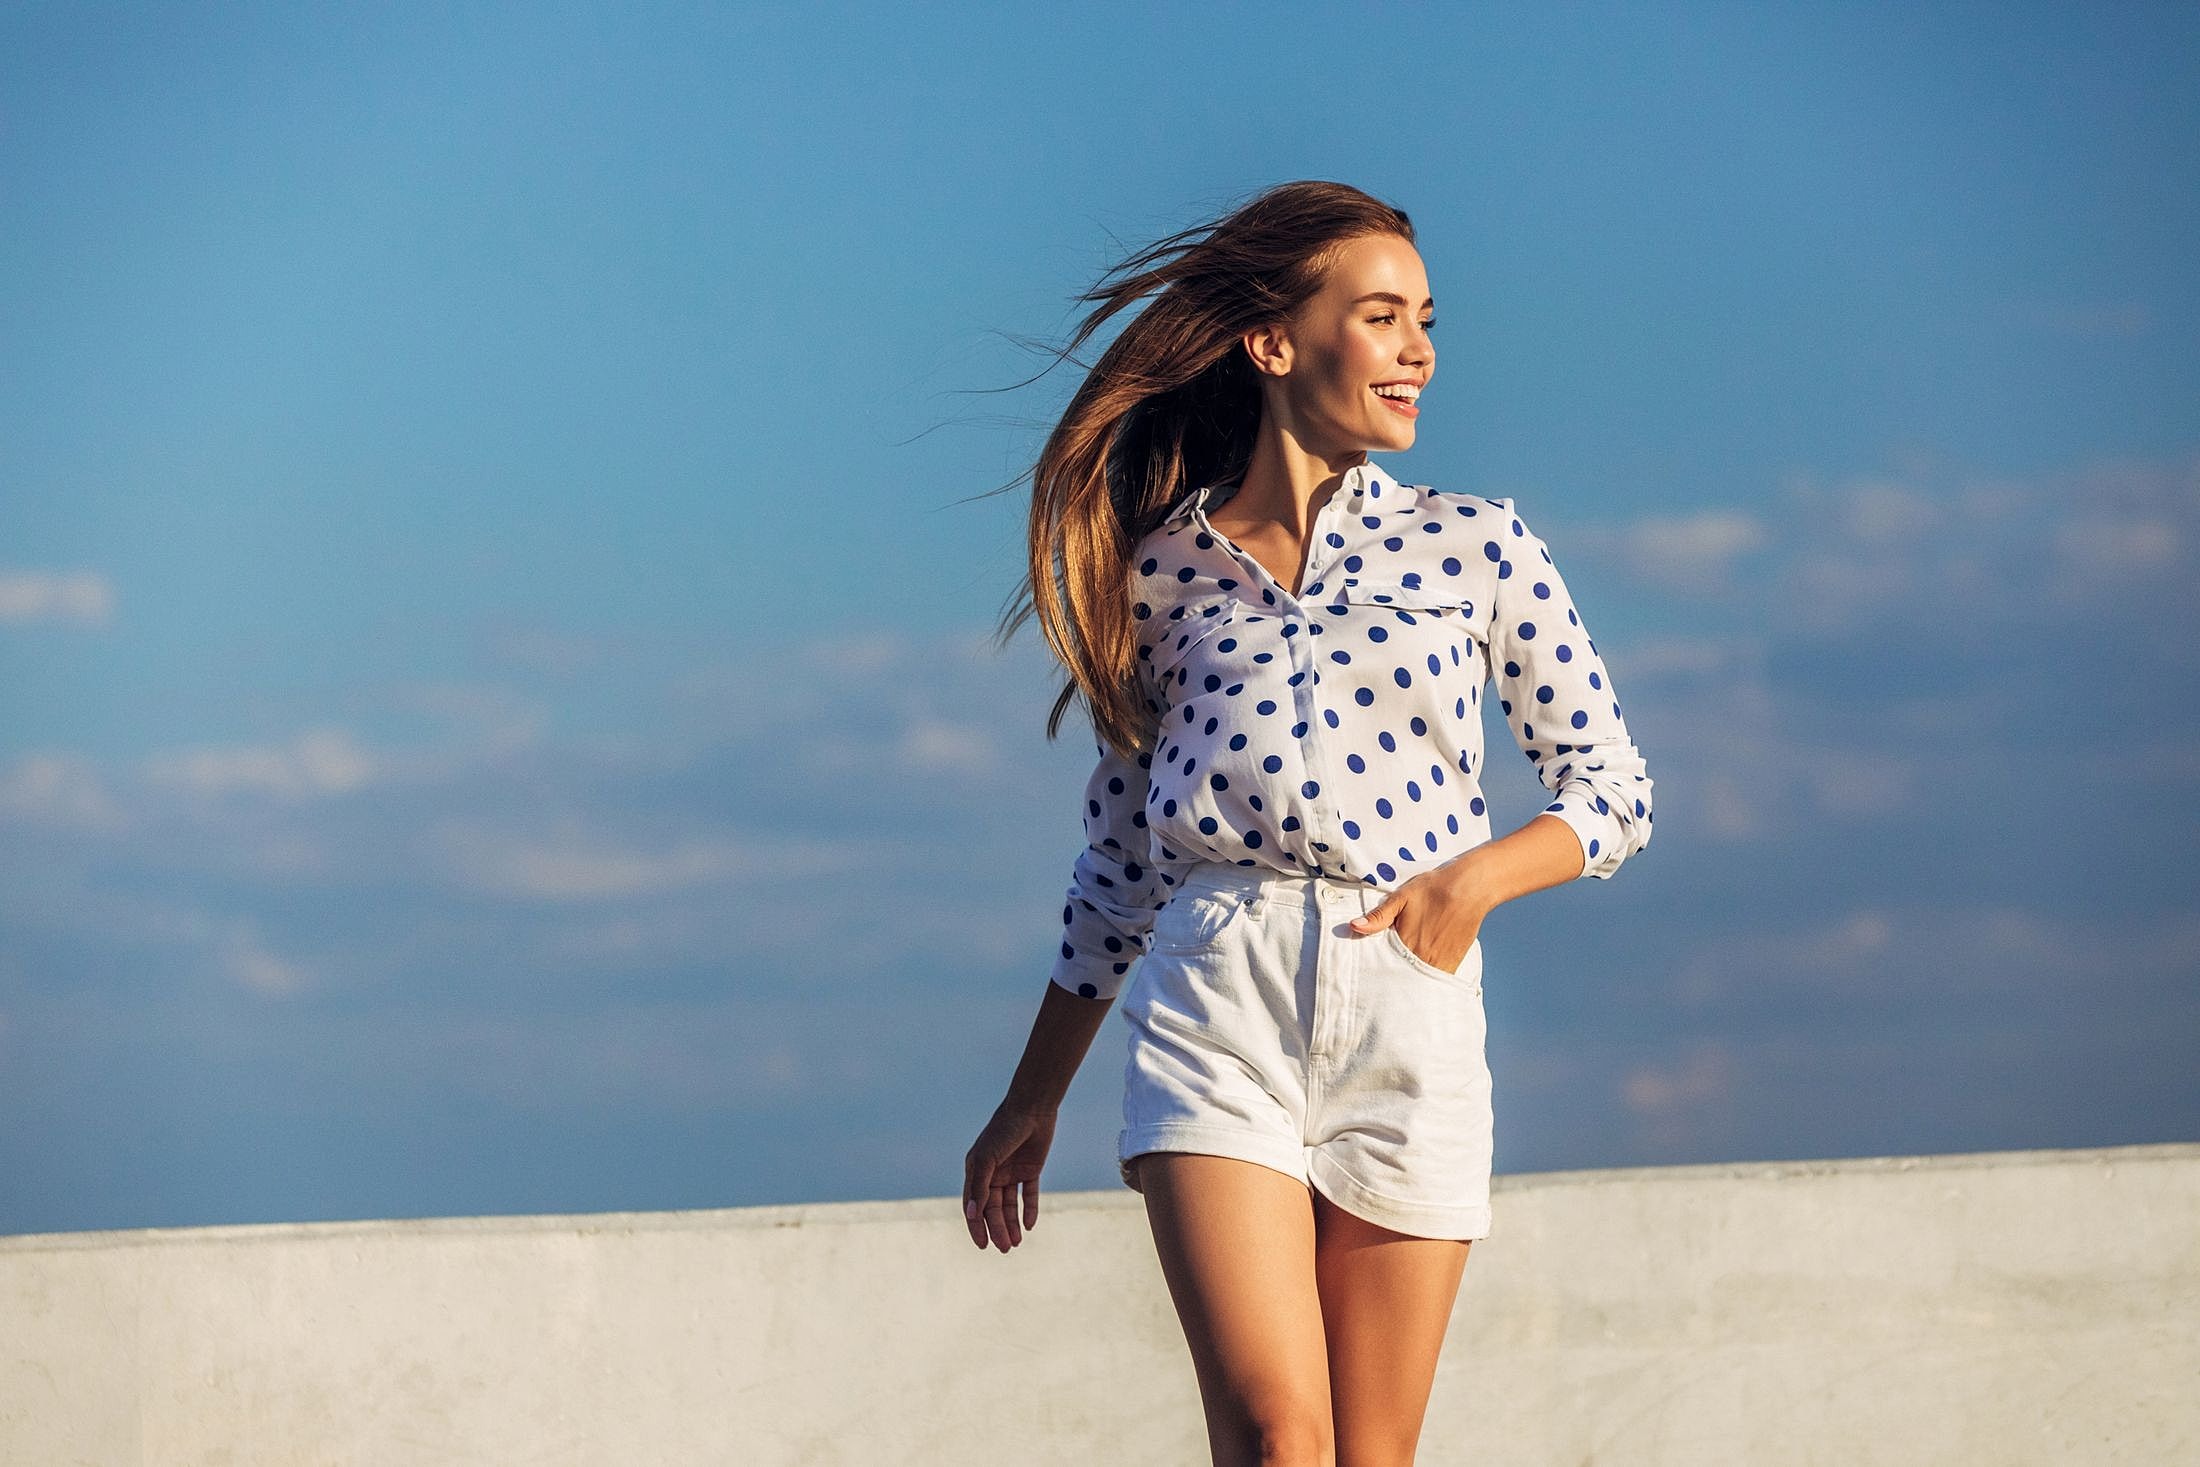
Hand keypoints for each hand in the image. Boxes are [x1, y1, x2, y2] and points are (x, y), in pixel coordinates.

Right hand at [962, 1101, 1055, 1251]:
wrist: (1032, 1109)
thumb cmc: (1004, 1130)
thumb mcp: (987, 1159)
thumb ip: (979, 1187)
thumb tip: (971, 1215)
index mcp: (976, 1170)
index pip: (974, 1206)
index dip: (977, 1227)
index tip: (983, 1246)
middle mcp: (992, 1174)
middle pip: (993, 1209)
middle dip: (998, 1230)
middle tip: (1006, 1249)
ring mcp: (1011, 1172)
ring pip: (1009, 1205)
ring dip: (1012, 1224)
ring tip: (1017, 1243)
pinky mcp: (1030, 1170)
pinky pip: (1028, 1194)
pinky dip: (1028, 1210)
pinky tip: (1029, 1225)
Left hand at [1348, 869, 1485, 973]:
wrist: (1471, 887)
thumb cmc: (1434, 889)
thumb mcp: (1401, 898)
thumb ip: (1378, 916)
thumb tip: (1354, 927)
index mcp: (1407, 945)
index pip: (1385, 966)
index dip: (1377, 970)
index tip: (1369, 974)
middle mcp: (1424, 959)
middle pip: (1402, 977)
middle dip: (1392, 978)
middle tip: (1382, 980)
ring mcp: (1441, 963)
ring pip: (1419, 980)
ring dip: (1410, 979)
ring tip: (1400, 978)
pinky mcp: (1454, 962)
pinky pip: (1436, 977)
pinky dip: (1426, 977)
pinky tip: (1419, 970)